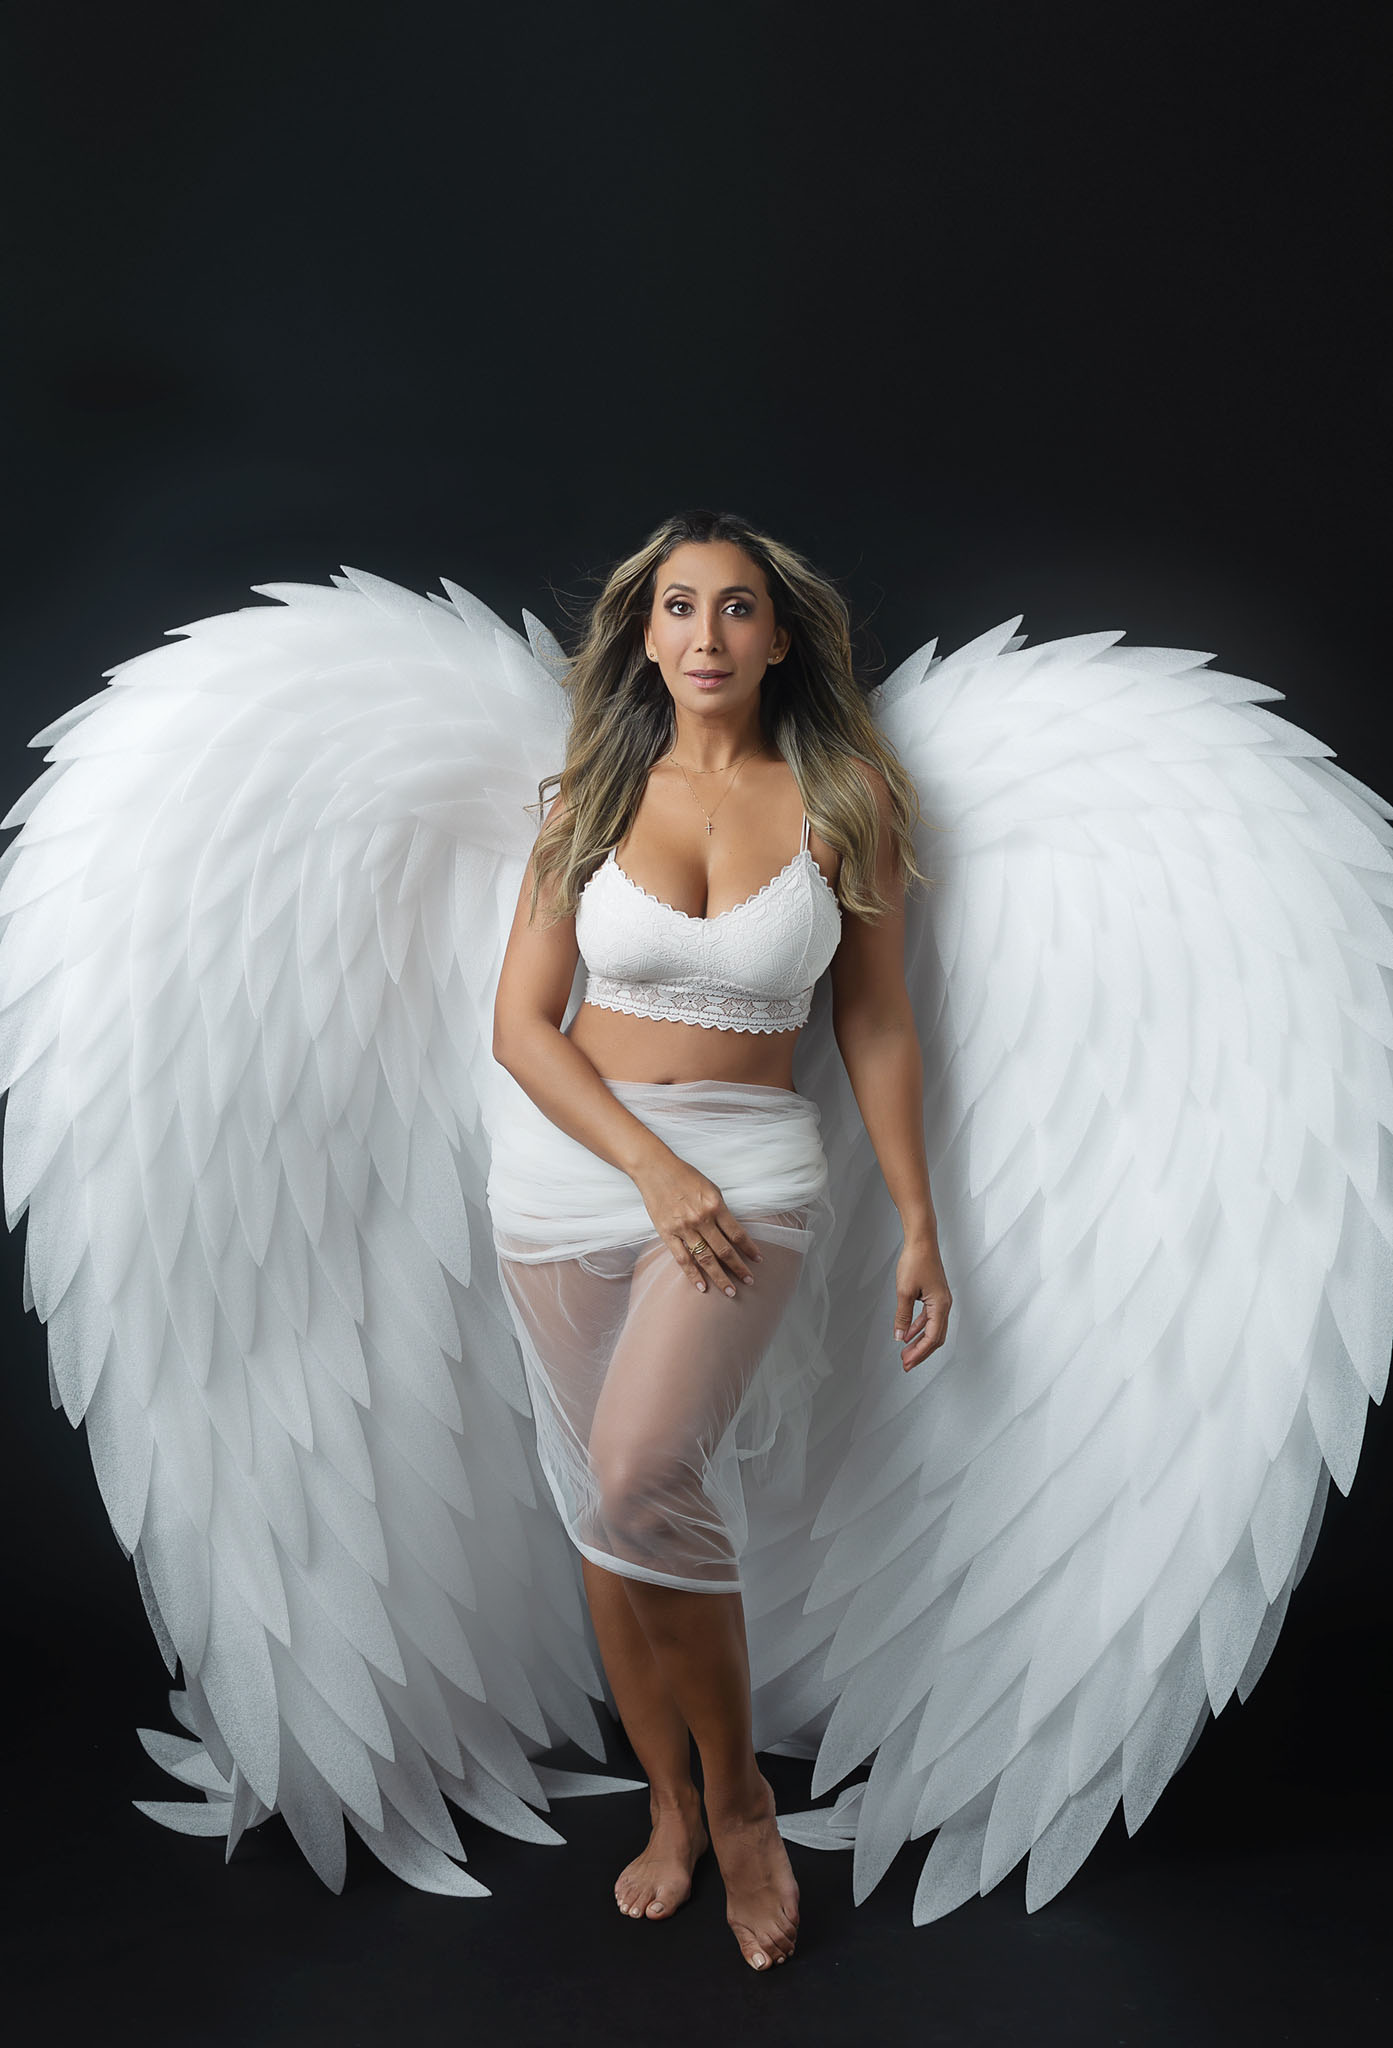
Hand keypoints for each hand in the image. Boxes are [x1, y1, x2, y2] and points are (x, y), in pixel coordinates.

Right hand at [633, 1150, 763, 1296]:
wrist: (655, 1170)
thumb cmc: (685, 1177)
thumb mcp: (711, 1188)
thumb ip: (721, 1211)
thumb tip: (732, 1233)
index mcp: (715, 1206)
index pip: (737, 1234)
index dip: (750, 1249)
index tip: (759, 1260)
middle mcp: (701, 1219)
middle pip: (724, 1250)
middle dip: (739, 1268)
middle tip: (750, 1282)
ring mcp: (683, 1228)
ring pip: (705, 1259)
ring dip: (720, 1277)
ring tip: (731, 1292)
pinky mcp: (668, 1234)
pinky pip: (683, 1259)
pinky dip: (693, 1275)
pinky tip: (702, 1287)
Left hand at [893, 1229, 951, 1370]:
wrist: (922, 1241)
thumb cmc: (916, 1261)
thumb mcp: (904, 1291)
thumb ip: (903, 1316)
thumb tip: (900, 1336)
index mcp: (941, 1306)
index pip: (932, 1338)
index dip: (919, 1353)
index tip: (907, 1362)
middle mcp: (945, 1305)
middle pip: (935, 1337)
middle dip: (921, 1352)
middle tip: (906, 1364)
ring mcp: (941, 1301)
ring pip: (933, 1329)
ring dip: (920, 1342)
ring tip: (906, 1353)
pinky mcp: (935, 1296)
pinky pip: (929, 1319)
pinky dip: (919, 1328)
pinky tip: (909, 1334)